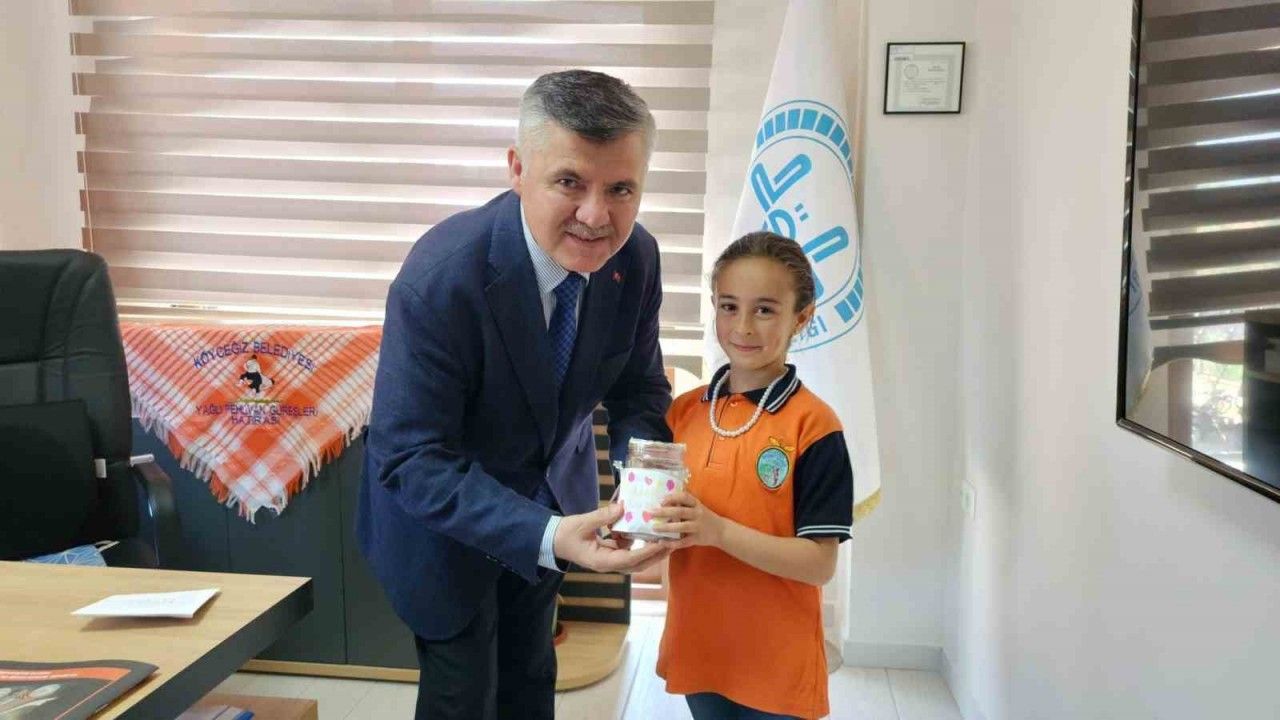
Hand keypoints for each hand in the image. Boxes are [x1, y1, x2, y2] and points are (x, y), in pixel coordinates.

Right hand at [553, 503, 670, 573]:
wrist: (551, 541)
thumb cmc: (565, 533)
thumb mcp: (583, 523)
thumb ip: (603, 516)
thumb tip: (623, 507)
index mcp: (601, 561)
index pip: (629, 559)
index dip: (647, 552)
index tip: (662, 544)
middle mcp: (607, 565)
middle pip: (637, 564)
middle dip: (655, 555)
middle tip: (672, 543)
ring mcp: (608, 561)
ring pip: (634, 560)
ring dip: (649, 551)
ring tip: (665, 539)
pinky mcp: (608, 554)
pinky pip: (626, 552)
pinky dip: (637, 545)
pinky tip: (644, 533)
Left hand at [652, 491, 724, 549]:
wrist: (721, 531)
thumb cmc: (704, 517)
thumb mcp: (698, 507)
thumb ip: (684, 504)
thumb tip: (663, 500)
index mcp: (697, 504)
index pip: (685, 497)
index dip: (672, 497)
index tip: (661, 500)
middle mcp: (698, 514)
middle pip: (680, 511)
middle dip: (664, 512)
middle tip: (650, 513)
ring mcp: (698, 527)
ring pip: (681, 527)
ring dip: (666, 527)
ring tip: (654, 528)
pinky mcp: (697, 539)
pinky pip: (683, 541)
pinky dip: (672, 542)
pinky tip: (662, 542)